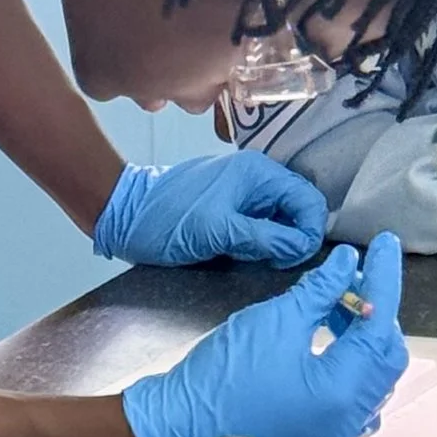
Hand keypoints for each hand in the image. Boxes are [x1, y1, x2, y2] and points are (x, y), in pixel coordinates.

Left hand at [93, 151, 327, 267]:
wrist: (125, 216)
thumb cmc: (167, 219)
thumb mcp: (218, 231)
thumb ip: (265, 238)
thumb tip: (303, 246)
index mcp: (258, 173)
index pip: (308, 199)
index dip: (311, 231)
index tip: (297, 258)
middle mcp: (257, 178)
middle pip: (299, 209)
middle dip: (296, 238)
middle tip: (280, 264)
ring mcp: (245, 194)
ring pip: (282, 220)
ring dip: (279, 243)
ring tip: (262, 261)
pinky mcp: (234, 210)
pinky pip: (263, 226)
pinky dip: (263, 243)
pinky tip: (250, 256)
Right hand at [120, 235, 406, 436]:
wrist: (176, 429)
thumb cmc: (224, 374)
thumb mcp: (275, 320)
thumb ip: (320, 289)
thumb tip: (349, 262)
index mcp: (344, 393)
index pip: (381, 325)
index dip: (385, 278)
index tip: (386, 242)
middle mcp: (350, 421)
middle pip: (384, 355)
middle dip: (375, 309)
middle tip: (355, 275)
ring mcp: (334, 436)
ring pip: (369, 376)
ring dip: (360, 335)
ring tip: (334, 300)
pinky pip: (350, 396)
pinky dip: (347, 361)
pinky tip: (326, 335)